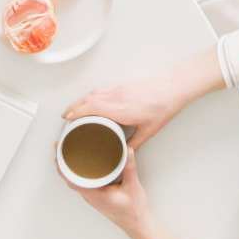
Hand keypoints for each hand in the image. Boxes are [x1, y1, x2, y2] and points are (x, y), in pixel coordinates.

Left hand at [58, 146, 149, 234]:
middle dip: (63, 162)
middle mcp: (90, 196)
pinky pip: (83, 183)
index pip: (70, 179)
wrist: (137, 225)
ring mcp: (93, 197)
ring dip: (70, 167)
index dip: (61, 164)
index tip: (58, 150)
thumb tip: (127, 149)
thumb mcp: (132, 186)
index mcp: (94, 195)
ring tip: (68, 151)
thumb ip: (129, 167)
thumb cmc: (133, 210)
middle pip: (69, 178)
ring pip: (75, 181)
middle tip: (61, 145)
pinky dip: (78, 172)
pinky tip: (83, 165)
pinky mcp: (97, 196)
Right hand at [61, 76, 185, 149]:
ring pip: (94, 93)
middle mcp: (117, 97)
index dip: (77, 113)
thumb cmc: (164, 107)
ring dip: (81, 100)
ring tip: (74, 109)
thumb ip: (135, 144)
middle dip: (74, 107)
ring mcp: (120, 89)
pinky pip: (101, 90)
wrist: (174, 87)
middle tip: (65, 117)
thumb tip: (125, 153)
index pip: (93, 108)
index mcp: (122, 109)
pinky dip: (92, 96)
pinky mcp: (123, 85)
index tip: (67, 119)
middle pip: (89, 99)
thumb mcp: (149, 131)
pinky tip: (91, 101)